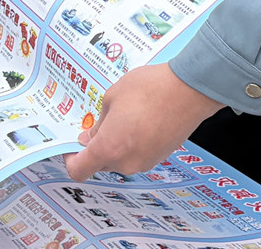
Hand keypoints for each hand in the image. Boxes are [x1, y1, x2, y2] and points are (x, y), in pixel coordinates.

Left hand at [64, 63, 221, 180]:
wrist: (189, 90)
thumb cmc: (150, 89)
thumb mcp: (112, 98)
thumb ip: (98, 123)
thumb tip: (91, 136)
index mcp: (108, 148)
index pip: (79, 170)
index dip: (71, 159)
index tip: (72, 146)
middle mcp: (126, 162)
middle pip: (100, 163)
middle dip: (97, 146)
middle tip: (101, 121)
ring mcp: (145, 162)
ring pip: (120, 158)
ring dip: (117, 142)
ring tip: (125, 115)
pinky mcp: (160, 157)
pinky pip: (137, 154)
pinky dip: (134, 142)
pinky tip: (140, 120)